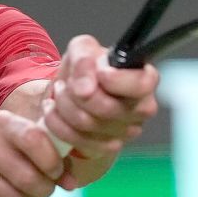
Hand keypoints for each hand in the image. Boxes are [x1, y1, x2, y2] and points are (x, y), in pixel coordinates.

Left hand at [43, 35, 158, 159]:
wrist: (75, 91)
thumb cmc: (87, 68)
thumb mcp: (82, 49)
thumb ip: (84, 59)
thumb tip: (86, 88)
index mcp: (143, 79)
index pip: (142, 84)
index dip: (116, 80)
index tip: (100, 73)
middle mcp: (141, 108)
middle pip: (107, 108)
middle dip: (76, 92)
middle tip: (69, 82)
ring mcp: (126, 132)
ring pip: (88, 123)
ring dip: (64, 104)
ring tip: (60, 91)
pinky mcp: (107, 147)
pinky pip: (76, 139)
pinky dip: (57, 122)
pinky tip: (53, 108)